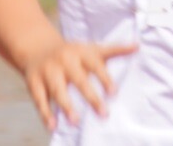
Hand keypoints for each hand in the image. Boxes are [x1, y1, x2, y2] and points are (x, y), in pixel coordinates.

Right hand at [22, 40, 137, 130]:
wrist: (37, 47)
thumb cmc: (73, 53)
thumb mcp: (92, 49)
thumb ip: (114, 50)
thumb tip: (138, 46)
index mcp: (81, 53)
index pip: (95, 65)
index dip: (104, 78)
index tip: (114, 93)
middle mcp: (64, 61)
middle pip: (78, 79)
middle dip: (90, 97)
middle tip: (104, 114)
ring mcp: (48, 71)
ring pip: (57, 90)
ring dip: (66, 106)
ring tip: (76, 122)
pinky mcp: (34, 82)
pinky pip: (40, 99)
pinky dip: (45, 113)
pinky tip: (52, 126)